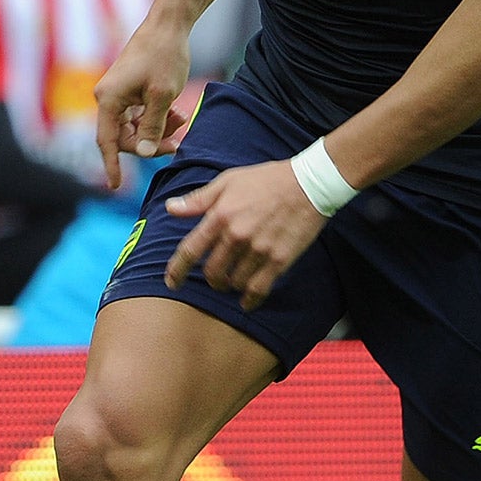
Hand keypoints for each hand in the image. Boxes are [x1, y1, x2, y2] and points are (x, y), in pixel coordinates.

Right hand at [93, 14, 192, 188]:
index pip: (107, 142)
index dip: (112, 165)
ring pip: (134, 126)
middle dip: (150, 142)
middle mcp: (107, 98)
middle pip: (123, 137)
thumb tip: (146, 152)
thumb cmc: (165, 56)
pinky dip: (157, 117)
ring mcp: (117, 94)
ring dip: (157, 129)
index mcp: (109, 100)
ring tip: (182, 120)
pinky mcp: (128, 90)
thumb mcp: (163, 95)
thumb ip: (153, 126)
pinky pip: (139, 114)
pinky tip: (178, 112)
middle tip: (177, 143)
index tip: (116, 187)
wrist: (168, 25)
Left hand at [163, 160, 324, 310]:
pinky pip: (258, 289)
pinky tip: (248, 301)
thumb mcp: (229, 180)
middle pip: (212, 272)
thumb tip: (170, 208)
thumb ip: (199, 199)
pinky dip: (250, 299)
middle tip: (216, 278)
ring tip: (235, 280)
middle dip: (211, 278)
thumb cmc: (268, 179)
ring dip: (231, 285)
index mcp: (221, 215)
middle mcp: (237, 235)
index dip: (176, 270)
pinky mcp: (279, 259)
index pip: (190, 251)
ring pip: (234, 282)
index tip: (171, 283)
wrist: (310, 183)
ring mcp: (259, 249)